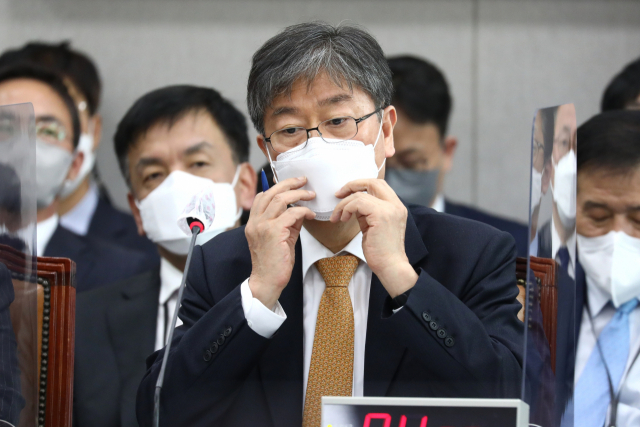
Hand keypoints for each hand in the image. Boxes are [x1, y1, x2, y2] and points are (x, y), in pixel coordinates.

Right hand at [246, 176, 315, 308]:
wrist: (267, 282)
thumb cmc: (274, 263)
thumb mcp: (280, 238)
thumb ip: (287, 223)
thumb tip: (300, 210)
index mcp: (253, 222)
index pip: (262, 196)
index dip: (277, 186)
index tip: (292, 184)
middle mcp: (255, 222)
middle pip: (271, 192)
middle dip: (289, 183)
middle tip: (303, 181)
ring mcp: (262, 226)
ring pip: (281, 199)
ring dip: (299, 194)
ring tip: (311, 195)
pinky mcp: (274, 232)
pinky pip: (291, 213)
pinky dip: (303, 211)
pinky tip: (310, 215)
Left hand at [331, 179, 417, 296]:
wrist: (391, 266)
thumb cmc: (381, 251)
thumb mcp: (373, 226)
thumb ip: (367, 212)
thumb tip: (352, 204)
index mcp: (396, 206)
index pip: (379, 184)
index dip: (360, 184)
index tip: (345, 193)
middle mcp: (396, 205)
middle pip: (372, 182)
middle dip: (352, 185)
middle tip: (338, 195)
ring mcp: (389, 209)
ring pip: (360, 195)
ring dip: (344, 204)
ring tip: (338, 217)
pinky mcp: (381, 215)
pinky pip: (358, 203)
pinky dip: (346, 209)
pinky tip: (343, 219)